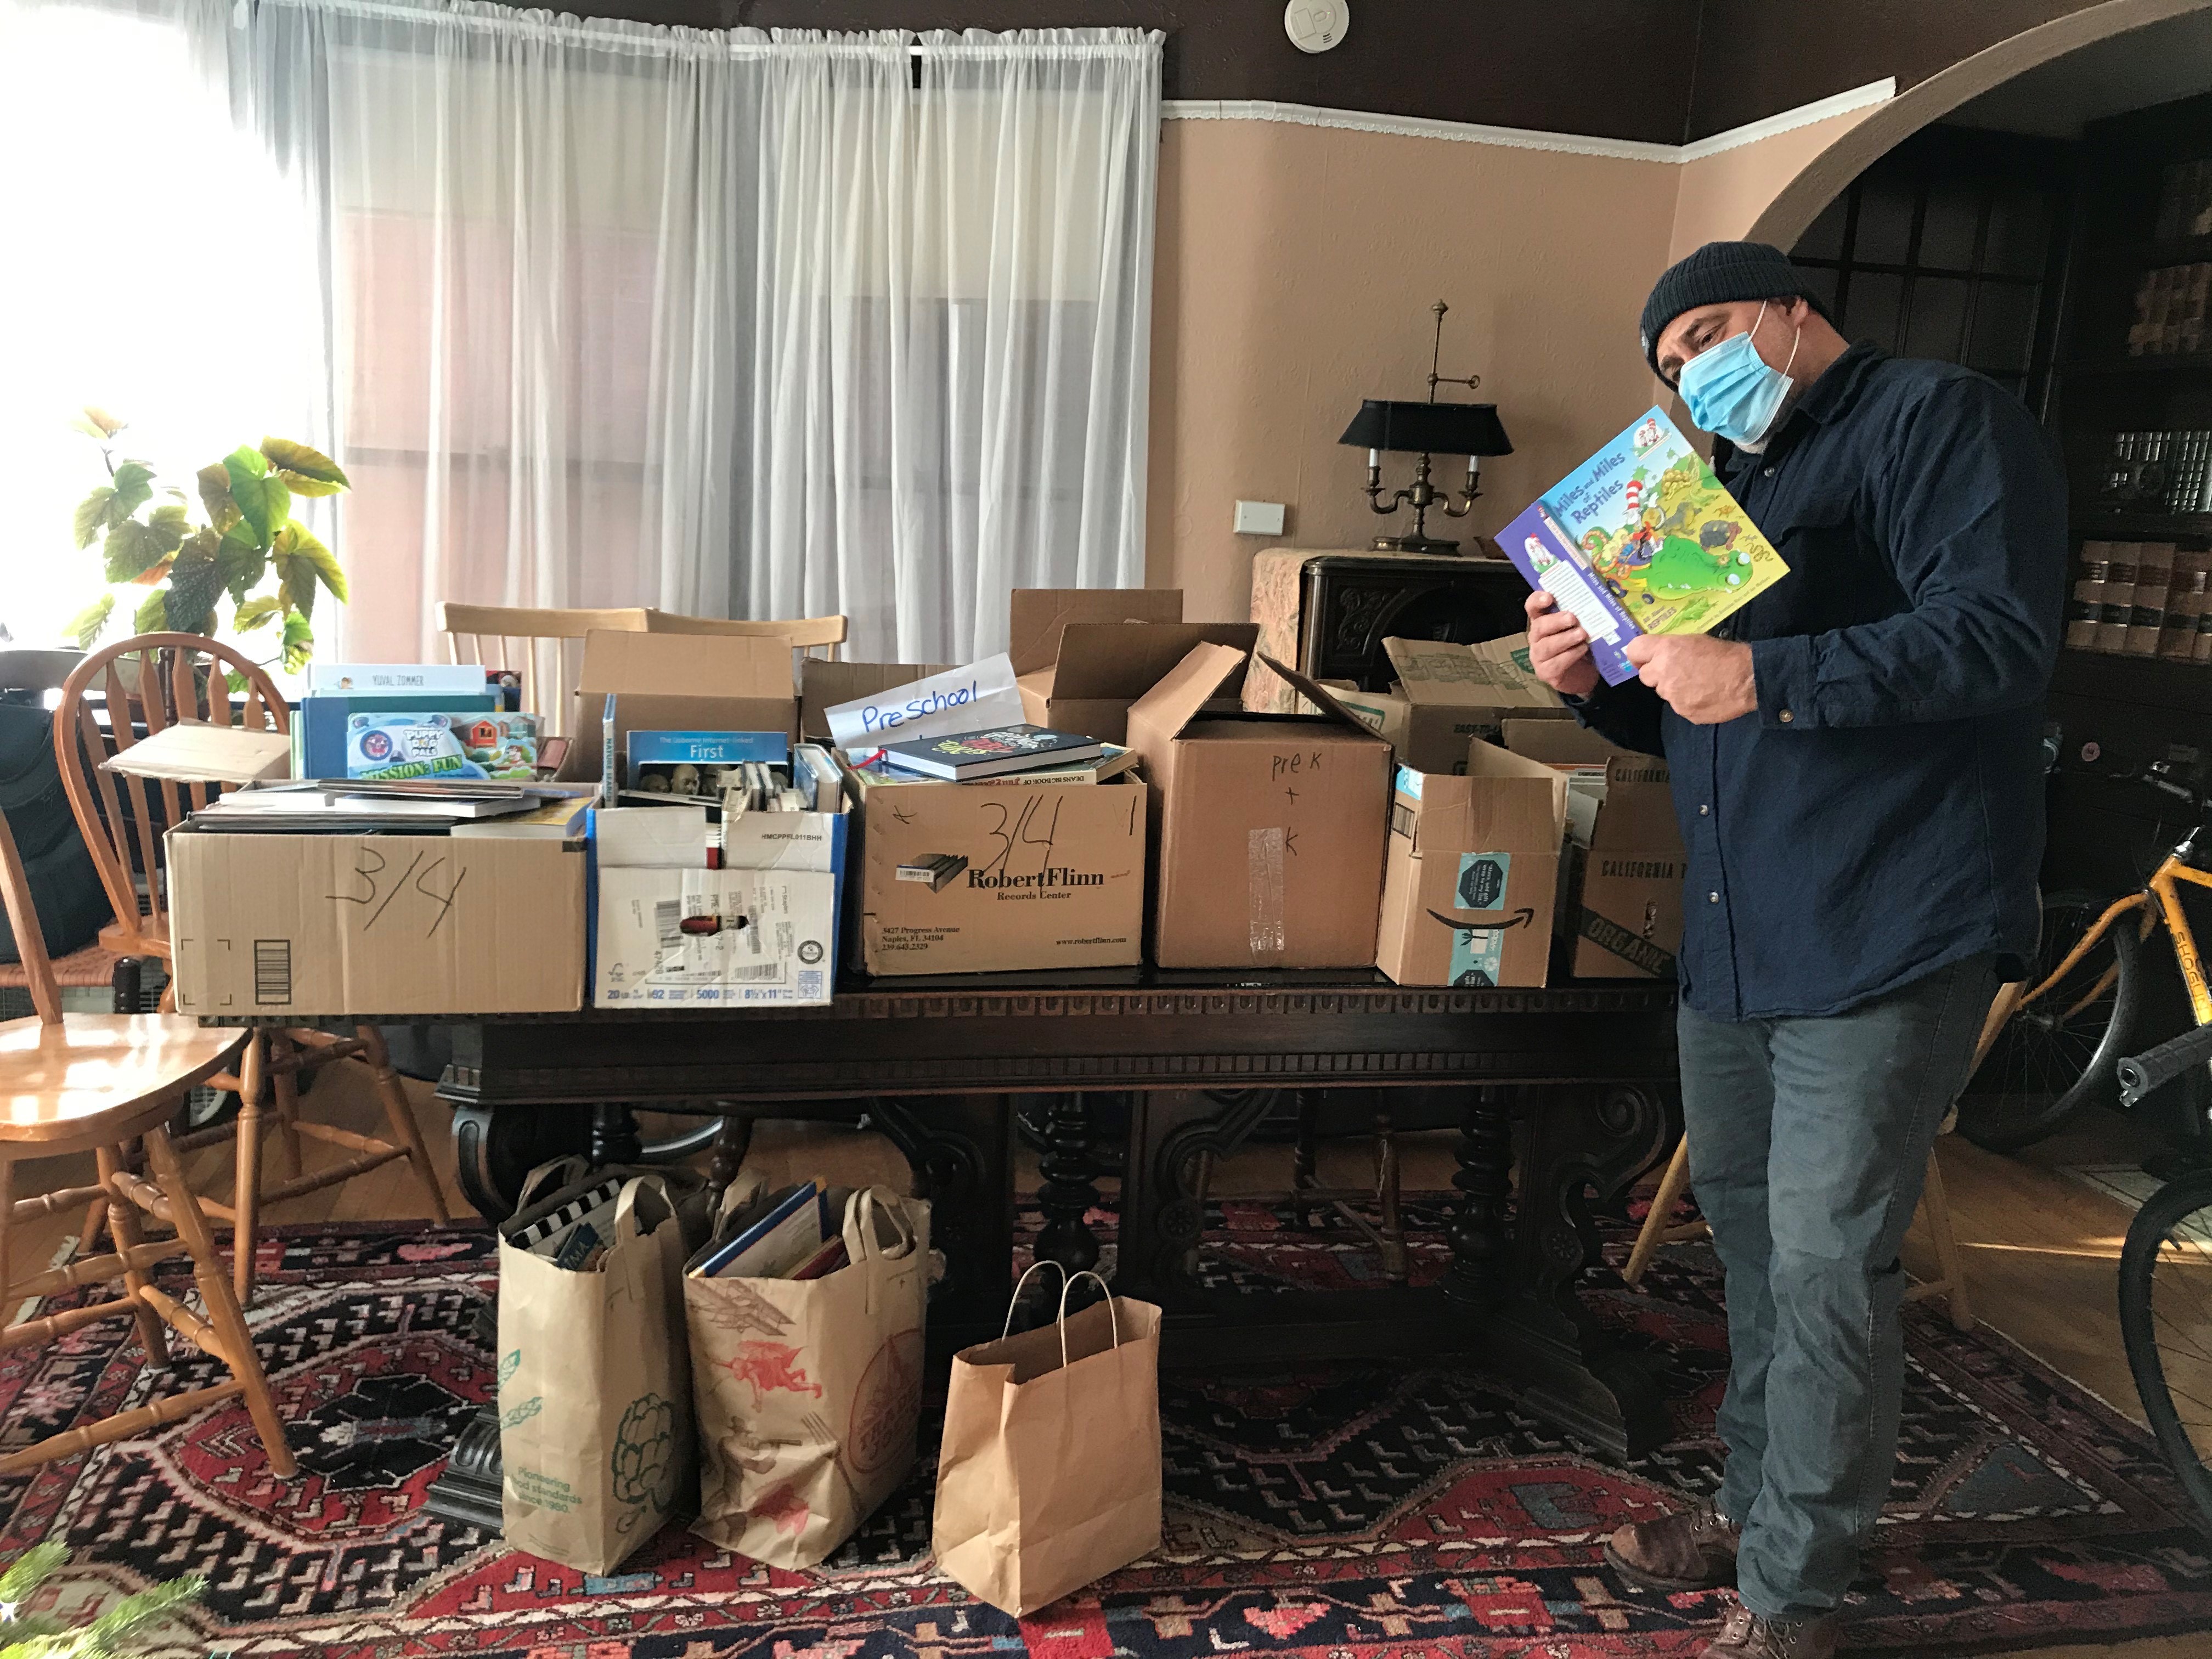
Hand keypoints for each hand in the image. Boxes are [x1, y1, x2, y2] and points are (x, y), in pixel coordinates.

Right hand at [1525, 591, 1599, 697]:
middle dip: (1556, 621)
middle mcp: (1537, 638)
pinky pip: (1555, 663)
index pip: (1532, 607)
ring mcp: (1539, 656)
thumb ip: (1581, 615)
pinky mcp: (1546, 673)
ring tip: (1582, 634)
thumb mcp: (1580, 627)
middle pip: (1539, 626)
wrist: (1583, 675)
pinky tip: (1582, 649)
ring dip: (1565, 639)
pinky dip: (1570, 655)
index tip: (1549, 597)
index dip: (1537, 601)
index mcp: (1543, 621)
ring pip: (1546, 646)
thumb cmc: (1580, 645)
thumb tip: (1597, 599)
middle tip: (1572, 618)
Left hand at [1621, 634, 1755, 723]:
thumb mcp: (1695, 640)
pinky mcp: (1684, 712)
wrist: (1748, 678)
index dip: (1638, 656)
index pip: (1634, 651)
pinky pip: (1679, 707)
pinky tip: (1705, 695)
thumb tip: (1657, 655)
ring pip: (1664, 692)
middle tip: (1679, 671)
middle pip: (1646, 676)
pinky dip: (1689, 702)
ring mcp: (1673, 696)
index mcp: (1666, 650)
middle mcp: (1663, 673)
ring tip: (1698, 683)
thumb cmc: (1725, 655)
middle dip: (1658, 674)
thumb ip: (1671, 649)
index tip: (1644, 659)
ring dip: (1675, 689)